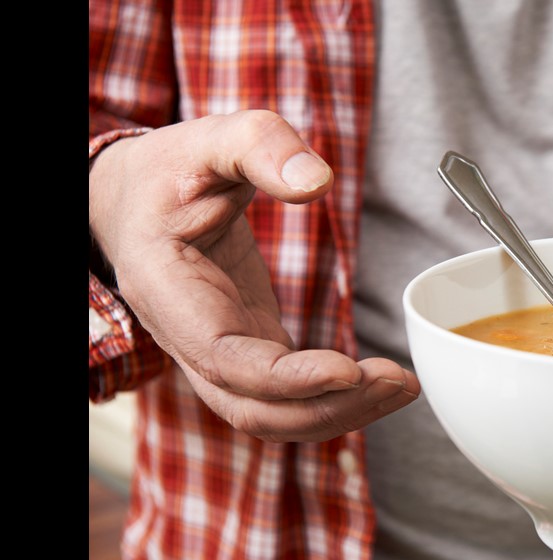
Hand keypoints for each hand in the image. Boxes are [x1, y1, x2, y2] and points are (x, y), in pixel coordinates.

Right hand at [89, 110, 419, 441]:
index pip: (226, 360)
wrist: (138, 200)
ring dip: (340, 412)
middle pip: (254, 408)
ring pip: (274, 414)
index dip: (288, 378)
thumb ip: (261, 147)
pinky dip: (336, 397)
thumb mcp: (210, 140)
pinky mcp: (251, 349)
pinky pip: (290, 395)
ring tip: (401, 388)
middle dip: (328, 407)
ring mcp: (220, 354)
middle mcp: (188, 340)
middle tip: (395, 382)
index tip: (348, 370)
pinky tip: (383, 382)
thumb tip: (317, 181)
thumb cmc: (169, 172)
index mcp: (169, 293)